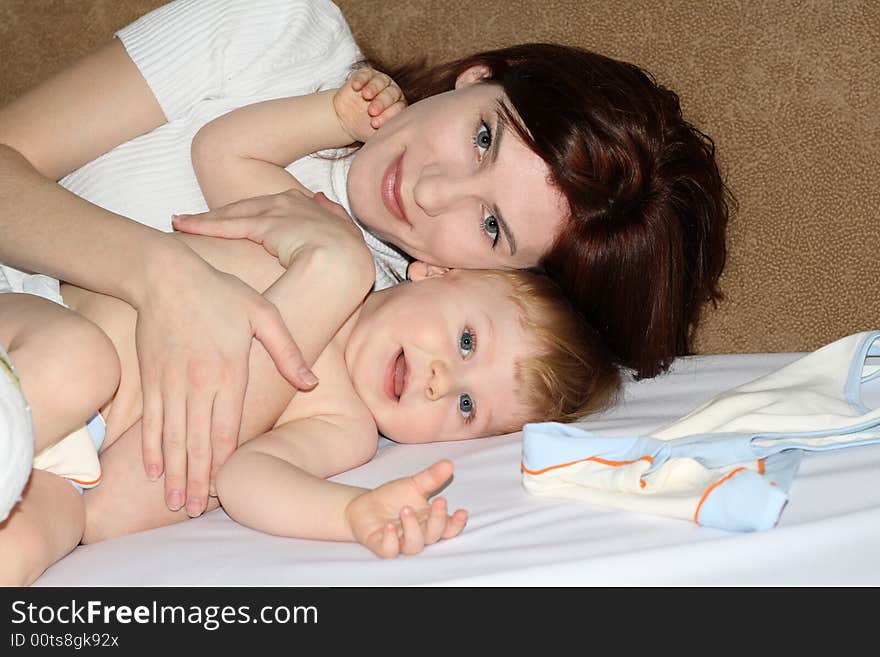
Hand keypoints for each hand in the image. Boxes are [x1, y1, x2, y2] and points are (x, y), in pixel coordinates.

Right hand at [137, 243, 317, 516]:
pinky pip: (150, 420)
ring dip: (172, 472)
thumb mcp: (264, 313)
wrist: (164, 275)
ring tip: (174, 501)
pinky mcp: (151, 378)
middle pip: (196, 442)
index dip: (223, 462)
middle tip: (194, 510)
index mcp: (230, 372)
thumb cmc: (220, 291)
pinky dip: (149, 447)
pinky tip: (150, 469)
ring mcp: (170, 383)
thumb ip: (288, 351)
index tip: (222, 489)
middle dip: (196, 479)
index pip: (227, 428)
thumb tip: (311, 383)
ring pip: (171, 438)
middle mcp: (198, 384)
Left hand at [172, 190, 368, 268]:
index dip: (256, 213)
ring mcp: (280, 212)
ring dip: (206, 219)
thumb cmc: (347, 267)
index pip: (276, 208)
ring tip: (181, 223)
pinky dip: (203, 224)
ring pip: (235, 214)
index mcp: (314, 209)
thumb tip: (321, 202)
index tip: (241, 216)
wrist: (346, 268)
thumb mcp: (345, 240)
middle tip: (196, 218)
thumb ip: (332, 223)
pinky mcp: (266, 225)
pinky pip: (228, 224)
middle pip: (251, 207)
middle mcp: (295, 203)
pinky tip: (182, 225)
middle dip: (226, 212)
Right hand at [333, 67, 406, 142]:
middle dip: (382, 102)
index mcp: (399, 107)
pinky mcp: (366, 75)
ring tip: (365, 96)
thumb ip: (386, 134)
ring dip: (374, 88)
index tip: (375, 124)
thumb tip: (394, 140)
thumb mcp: (376, 134)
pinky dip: (361, 79)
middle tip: (371, 111)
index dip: (388, 116)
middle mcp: (392, 93)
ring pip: (381, 81)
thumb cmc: (365, 129)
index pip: (398, 109)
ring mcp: (380, 82)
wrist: (346, 121)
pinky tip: (355, 87)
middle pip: (392, 94)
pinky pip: (365, 74)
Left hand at [345, 460, 467, 557]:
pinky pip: (389, 551)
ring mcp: (400, 542)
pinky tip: (389, 526)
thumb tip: (449, 464)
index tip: (462, 511)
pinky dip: (391, 541)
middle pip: (434, 536)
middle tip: (438, 500)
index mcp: (428, 520)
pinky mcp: (382, 546)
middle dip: (438, 520)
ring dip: (413, 529)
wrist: (364, 505)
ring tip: (406, 509)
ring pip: (414, 545)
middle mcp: (418, 534)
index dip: (456, 523)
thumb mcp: (413, 484)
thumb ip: (432, 477)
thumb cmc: (393, 498)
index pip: (448, 527)